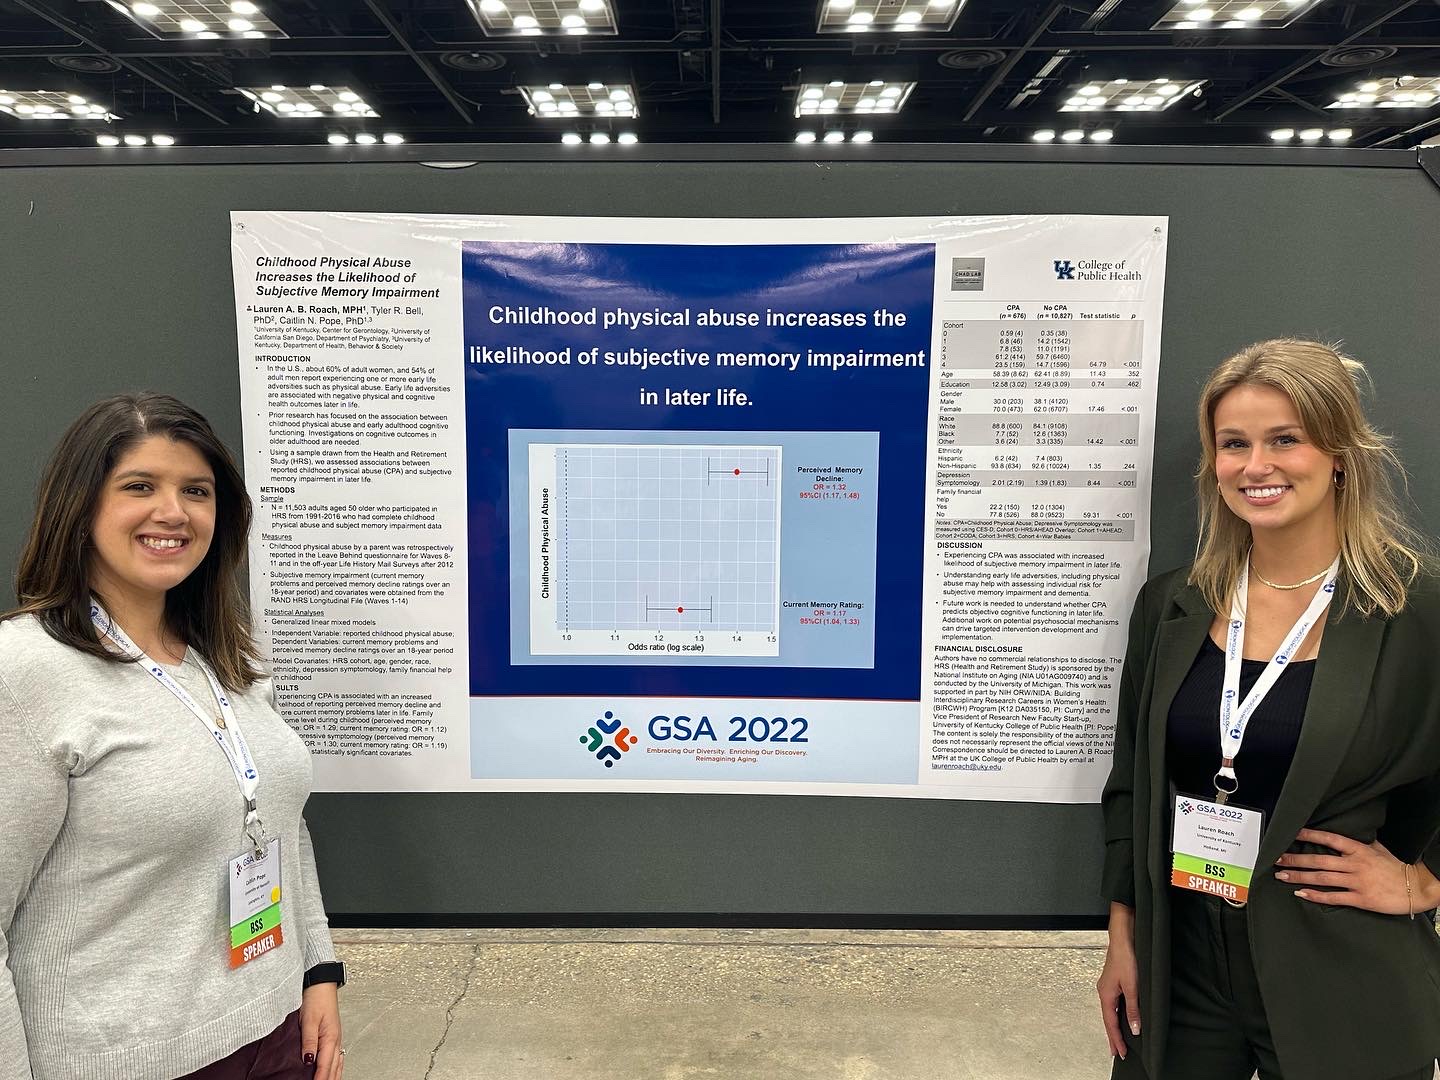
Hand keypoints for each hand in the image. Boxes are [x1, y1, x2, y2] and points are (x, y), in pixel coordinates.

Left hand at [300, 982, 344, 1078]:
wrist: (321, 984)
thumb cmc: (316, 999)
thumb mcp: (309, 1020)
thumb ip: (309, 1041)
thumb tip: (308, 1060)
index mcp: (330, 1038)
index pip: (324, 1066)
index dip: (319, 1079)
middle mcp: (336, 1040)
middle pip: (334, 1068)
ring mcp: (336, 1038)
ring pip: (338, 1064)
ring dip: (333, 1076)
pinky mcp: (333, 1035)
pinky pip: (337, 1057)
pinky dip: (336, 1067)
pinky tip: (333, 1070)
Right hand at [1097, 903, 1140, 1058]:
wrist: (1123, 938)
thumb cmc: (1125, 958)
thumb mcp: (1132, 986)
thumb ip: (1133, 1008)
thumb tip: (1134, 1028)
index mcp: (1106, 994)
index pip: (1110, 1023)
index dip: (1116, 1039)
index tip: (1121, 1052)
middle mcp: (1104, 992)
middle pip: (1108, 1019)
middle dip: (1113, 1036)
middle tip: (1117, 1052)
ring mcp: (1108, 987)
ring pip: (1111, 1012)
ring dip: (1115, 1026)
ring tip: (1119, 1040)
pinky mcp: (1113, 982)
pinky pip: (1113, 1004)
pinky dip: (1117, 1015)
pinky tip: (1121, 1018)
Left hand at [1276, 828, 1415, 914]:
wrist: (1417, 888)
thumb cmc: (1396, 867)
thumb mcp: (1378, 849)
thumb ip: (1359, 843)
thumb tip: (1344, 834)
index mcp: (1359, 849)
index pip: (1330, 838)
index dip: (1310, 835)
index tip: (1291, 834)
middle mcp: (1356, 864)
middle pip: (1319, 860)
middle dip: (1295, 859)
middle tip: (1276, 859)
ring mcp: (1358, 882)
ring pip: (1322, 878)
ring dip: (1300, 876)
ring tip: (1282, 876)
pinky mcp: (1362, 899)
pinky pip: (1335, 897)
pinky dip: (1316, 896)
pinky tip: (1302, 893)